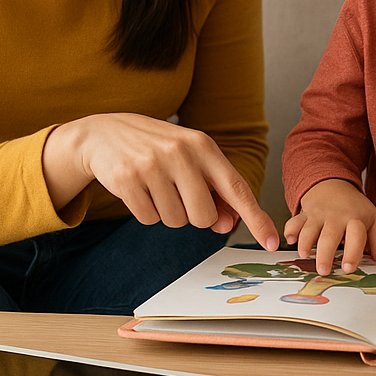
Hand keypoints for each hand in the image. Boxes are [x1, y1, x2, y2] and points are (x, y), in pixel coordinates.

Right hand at [42, 113, 277, 248]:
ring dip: (168, 213)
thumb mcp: (191, 161)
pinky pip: (149, 219)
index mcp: (203, 146)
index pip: (236, 188)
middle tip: (179, 194)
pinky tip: (139, 189)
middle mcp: (181, 153)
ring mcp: (152, 164)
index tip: (272, 242)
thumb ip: (214, 191)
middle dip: (194, 216)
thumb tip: (227, 225)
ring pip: (175, 221)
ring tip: (156, 187)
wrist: (104, 133)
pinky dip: (146, 212)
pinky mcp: (127, 178)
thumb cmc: (158, 150)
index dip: (256, 218)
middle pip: (204, 217)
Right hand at [284, 178, 375, 274]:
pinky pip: (294, 222)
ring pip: (310, 229)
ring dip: (306, 242)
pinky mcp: (304, 214)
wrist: (334, 184)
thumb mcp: (373, 222)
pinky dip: (290, 230)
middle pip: (330, 236)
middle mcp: (336, 217)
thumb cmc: (355, 208)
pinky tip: (290, 240)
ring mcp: (319, 215)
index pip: (356, 236)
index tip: (348, 268)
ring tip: (305, 255)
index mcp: (356, 220)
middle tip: (323, 270)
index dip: (353, 252)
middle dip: (325, 253)